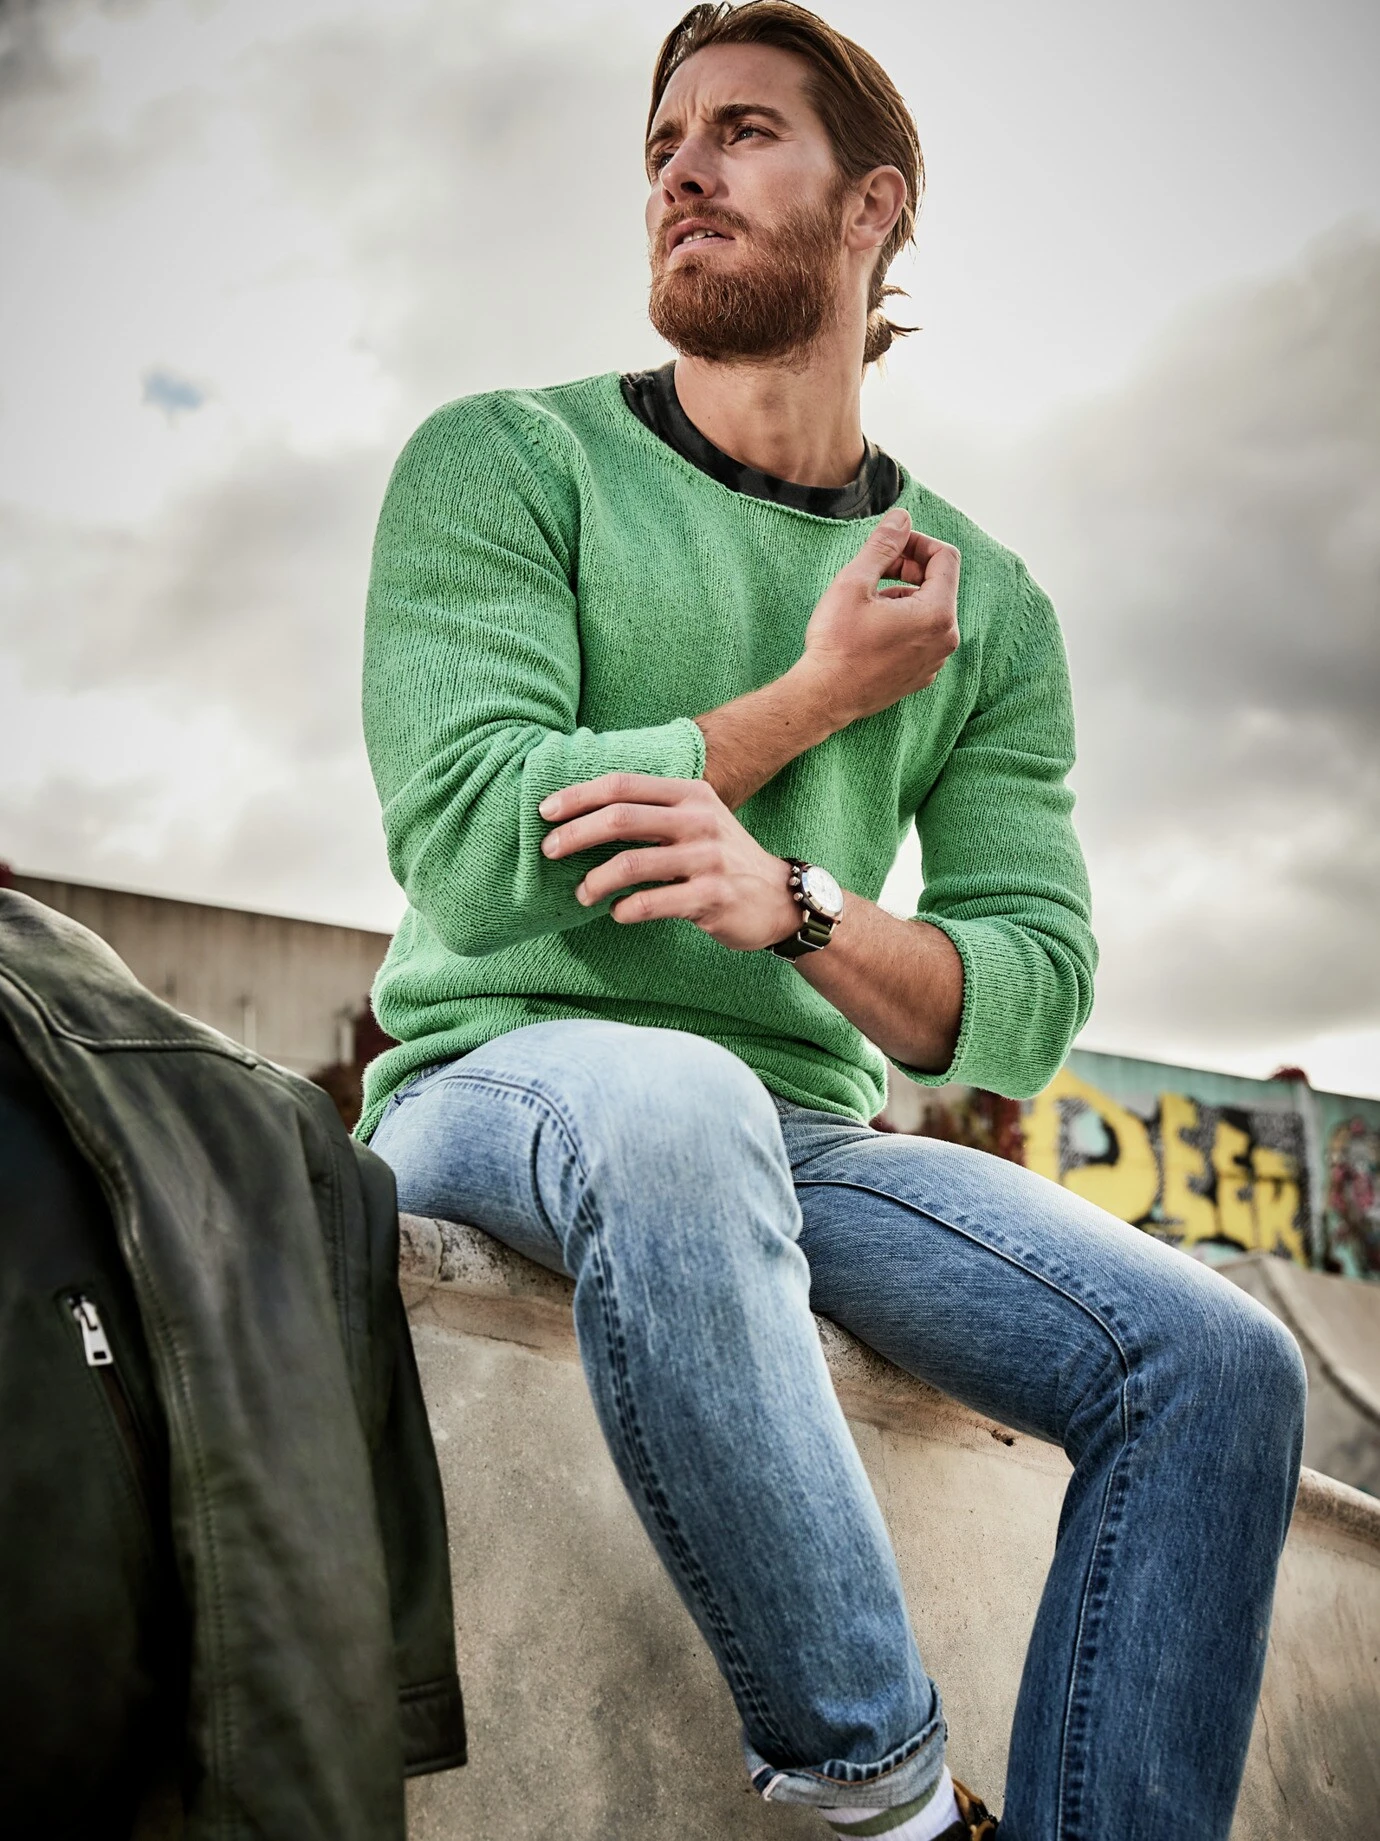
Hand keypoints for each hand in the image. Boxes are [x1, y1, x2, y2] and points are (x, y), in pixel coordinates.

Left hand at [538, 774, 803, 949]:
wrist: (779, 899)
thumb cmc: (720, 859)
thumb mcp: (695, 820)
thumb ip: (651, 812)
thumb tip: (582, 815)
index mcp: (690, 794)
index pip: (623, 785)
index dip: (579, 796)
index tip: (546, 812)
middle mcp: (699, 820)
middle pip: (621, 818)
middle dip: (575, 834)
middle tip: (549, 850)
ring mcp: (707, 858)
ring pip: (631, 864)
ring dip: (595, 880)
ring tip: (582, 894)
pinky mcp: (712, 896)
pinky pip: (652, 903)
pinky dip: (625, 910)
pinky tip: (617, 913)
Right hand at [799, 507, 959, 728]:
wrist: (823, 697)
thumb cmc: (837, 643)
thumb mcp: (855, 583)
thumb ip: (883, 546)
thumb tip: (902, 518)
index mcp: (937, 613)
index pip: (946, 558)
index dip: (918, 542)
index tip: (890, 544)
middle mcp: (945, 639)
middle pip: (938, 585)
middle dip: (909, 569)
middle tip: (874, 569)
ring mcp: (934, 661)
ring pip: (928, 612)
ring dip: (902, 597)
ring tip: (866, 605)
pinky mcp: (919, 676)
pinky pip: (920, 637)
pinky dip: (902, 624)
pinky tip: (870, 630)